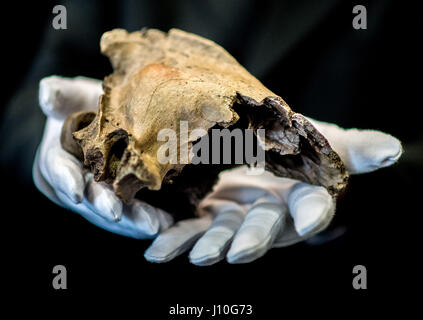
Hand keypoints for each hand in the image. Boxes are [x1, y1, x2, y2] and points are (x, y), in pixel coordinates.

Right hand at [33, 76, 172, 237]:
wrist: (112, 123)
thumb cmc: (91, 108)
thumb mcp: (78, 96)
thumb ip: (64, 95)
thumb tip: (47, 92)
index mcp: (56, 160)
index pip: (57, 171)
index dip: (66, 180)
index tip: (76, 192)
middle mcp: (75, 186)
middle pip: (87, 200)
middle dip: (103, 206)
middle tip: (117, 212)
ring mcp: (98, 200)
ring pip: (112, 214)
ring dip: (130, 221)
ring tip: (151, 224)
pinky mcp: (121, 206)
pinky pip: (133, 217)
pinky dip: (148, 220)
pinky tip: (164, 222)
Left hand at [144, 117, 401, 264]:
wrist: (264, 148)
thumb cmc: (299, 149)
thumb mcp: (326, 142)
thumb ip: (354, 149)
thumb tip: (393, 148)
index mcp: (298, 196)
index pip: (312, 206)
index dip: (313, 212)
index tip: (310, 217)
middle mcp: (268, 214)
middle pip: (262, 230)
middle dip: (251, 240)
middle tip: (237, 253)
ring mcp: (235, 216)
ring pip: (221, 235)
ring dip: (204, 246)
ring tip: (184, 256)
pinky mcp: (207, 212)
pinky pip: (189, 228)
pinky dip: (172, 238)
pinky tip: (155, 248)